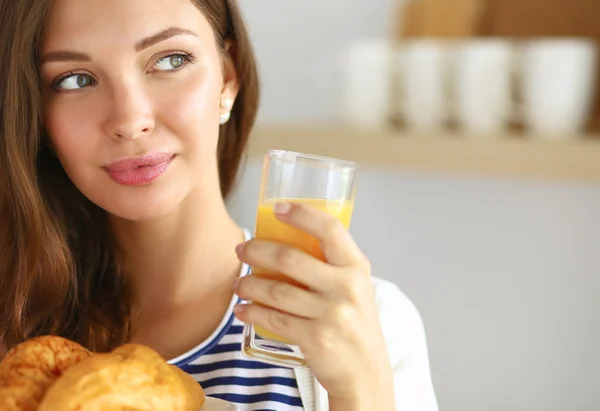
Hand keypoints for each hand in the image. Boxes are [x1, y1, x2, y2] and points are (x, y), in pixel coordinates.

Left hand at [233, 202, 394, 409]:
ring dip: (249, 285)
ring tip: (238, 283)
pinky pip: (274, 320)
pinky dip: (253, 313)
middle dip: (257, 251)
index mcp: (357, 267)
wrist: (365, 372)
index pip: (330, 229)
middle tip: (241, 250)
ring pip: (277, 291)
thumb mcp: (354, 286)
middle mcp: (346, 287)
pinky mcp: (316, 338)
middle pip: (291, 259)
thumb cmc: (354, 322)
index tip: (278, 207)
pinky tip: (243, 310)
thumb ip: (331, 264)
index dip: (302, 214)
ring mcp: (331, 314)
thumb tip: (287, 236)